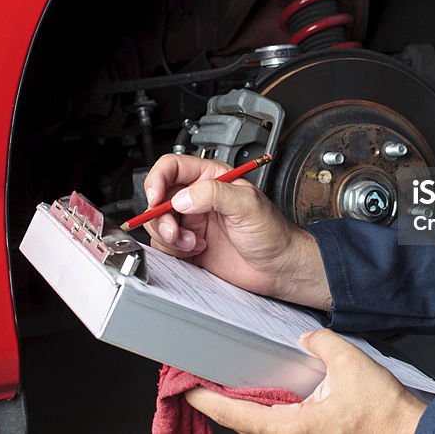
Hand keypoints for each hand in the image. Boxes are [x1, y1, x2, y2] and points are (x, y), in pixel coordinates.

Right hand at [142, 154, 331, 308]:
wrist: (278, 267)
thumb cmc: (272, 232)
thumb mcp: (247, 204)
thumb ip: (214, 194)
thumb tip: (182, 198)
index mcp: (211, 178)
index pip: (172, 168)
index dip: (157, 180)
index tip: (156, 199)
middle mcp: (198, 198)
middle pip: (158, 198)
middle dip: (161, 216)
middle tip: (175, 230)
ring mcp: (192, 222)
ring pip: (158, 223)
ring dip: (169, 236)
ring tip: (192, 243)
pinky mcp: (189, 246)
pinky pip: (165, 246)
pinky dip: (173, 251)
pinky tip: (196, 251)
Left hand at [186, 329, 427, 433]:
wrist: (410, 433)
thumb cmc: (384, 413)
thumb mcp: (350, 363)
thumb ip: (320, 344)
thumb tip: (306, 339)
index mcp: (293, 428)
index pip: (239, 416)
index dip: (210, 400)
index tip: (189, 388)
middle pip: (244, 426)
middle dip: (221, 405)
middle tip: (201, 383)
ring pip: (262, 429)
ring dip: (244, 411)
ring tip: (228, 389)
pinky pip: (280, 427)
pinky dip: (266, 413)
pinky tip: (268, 397)